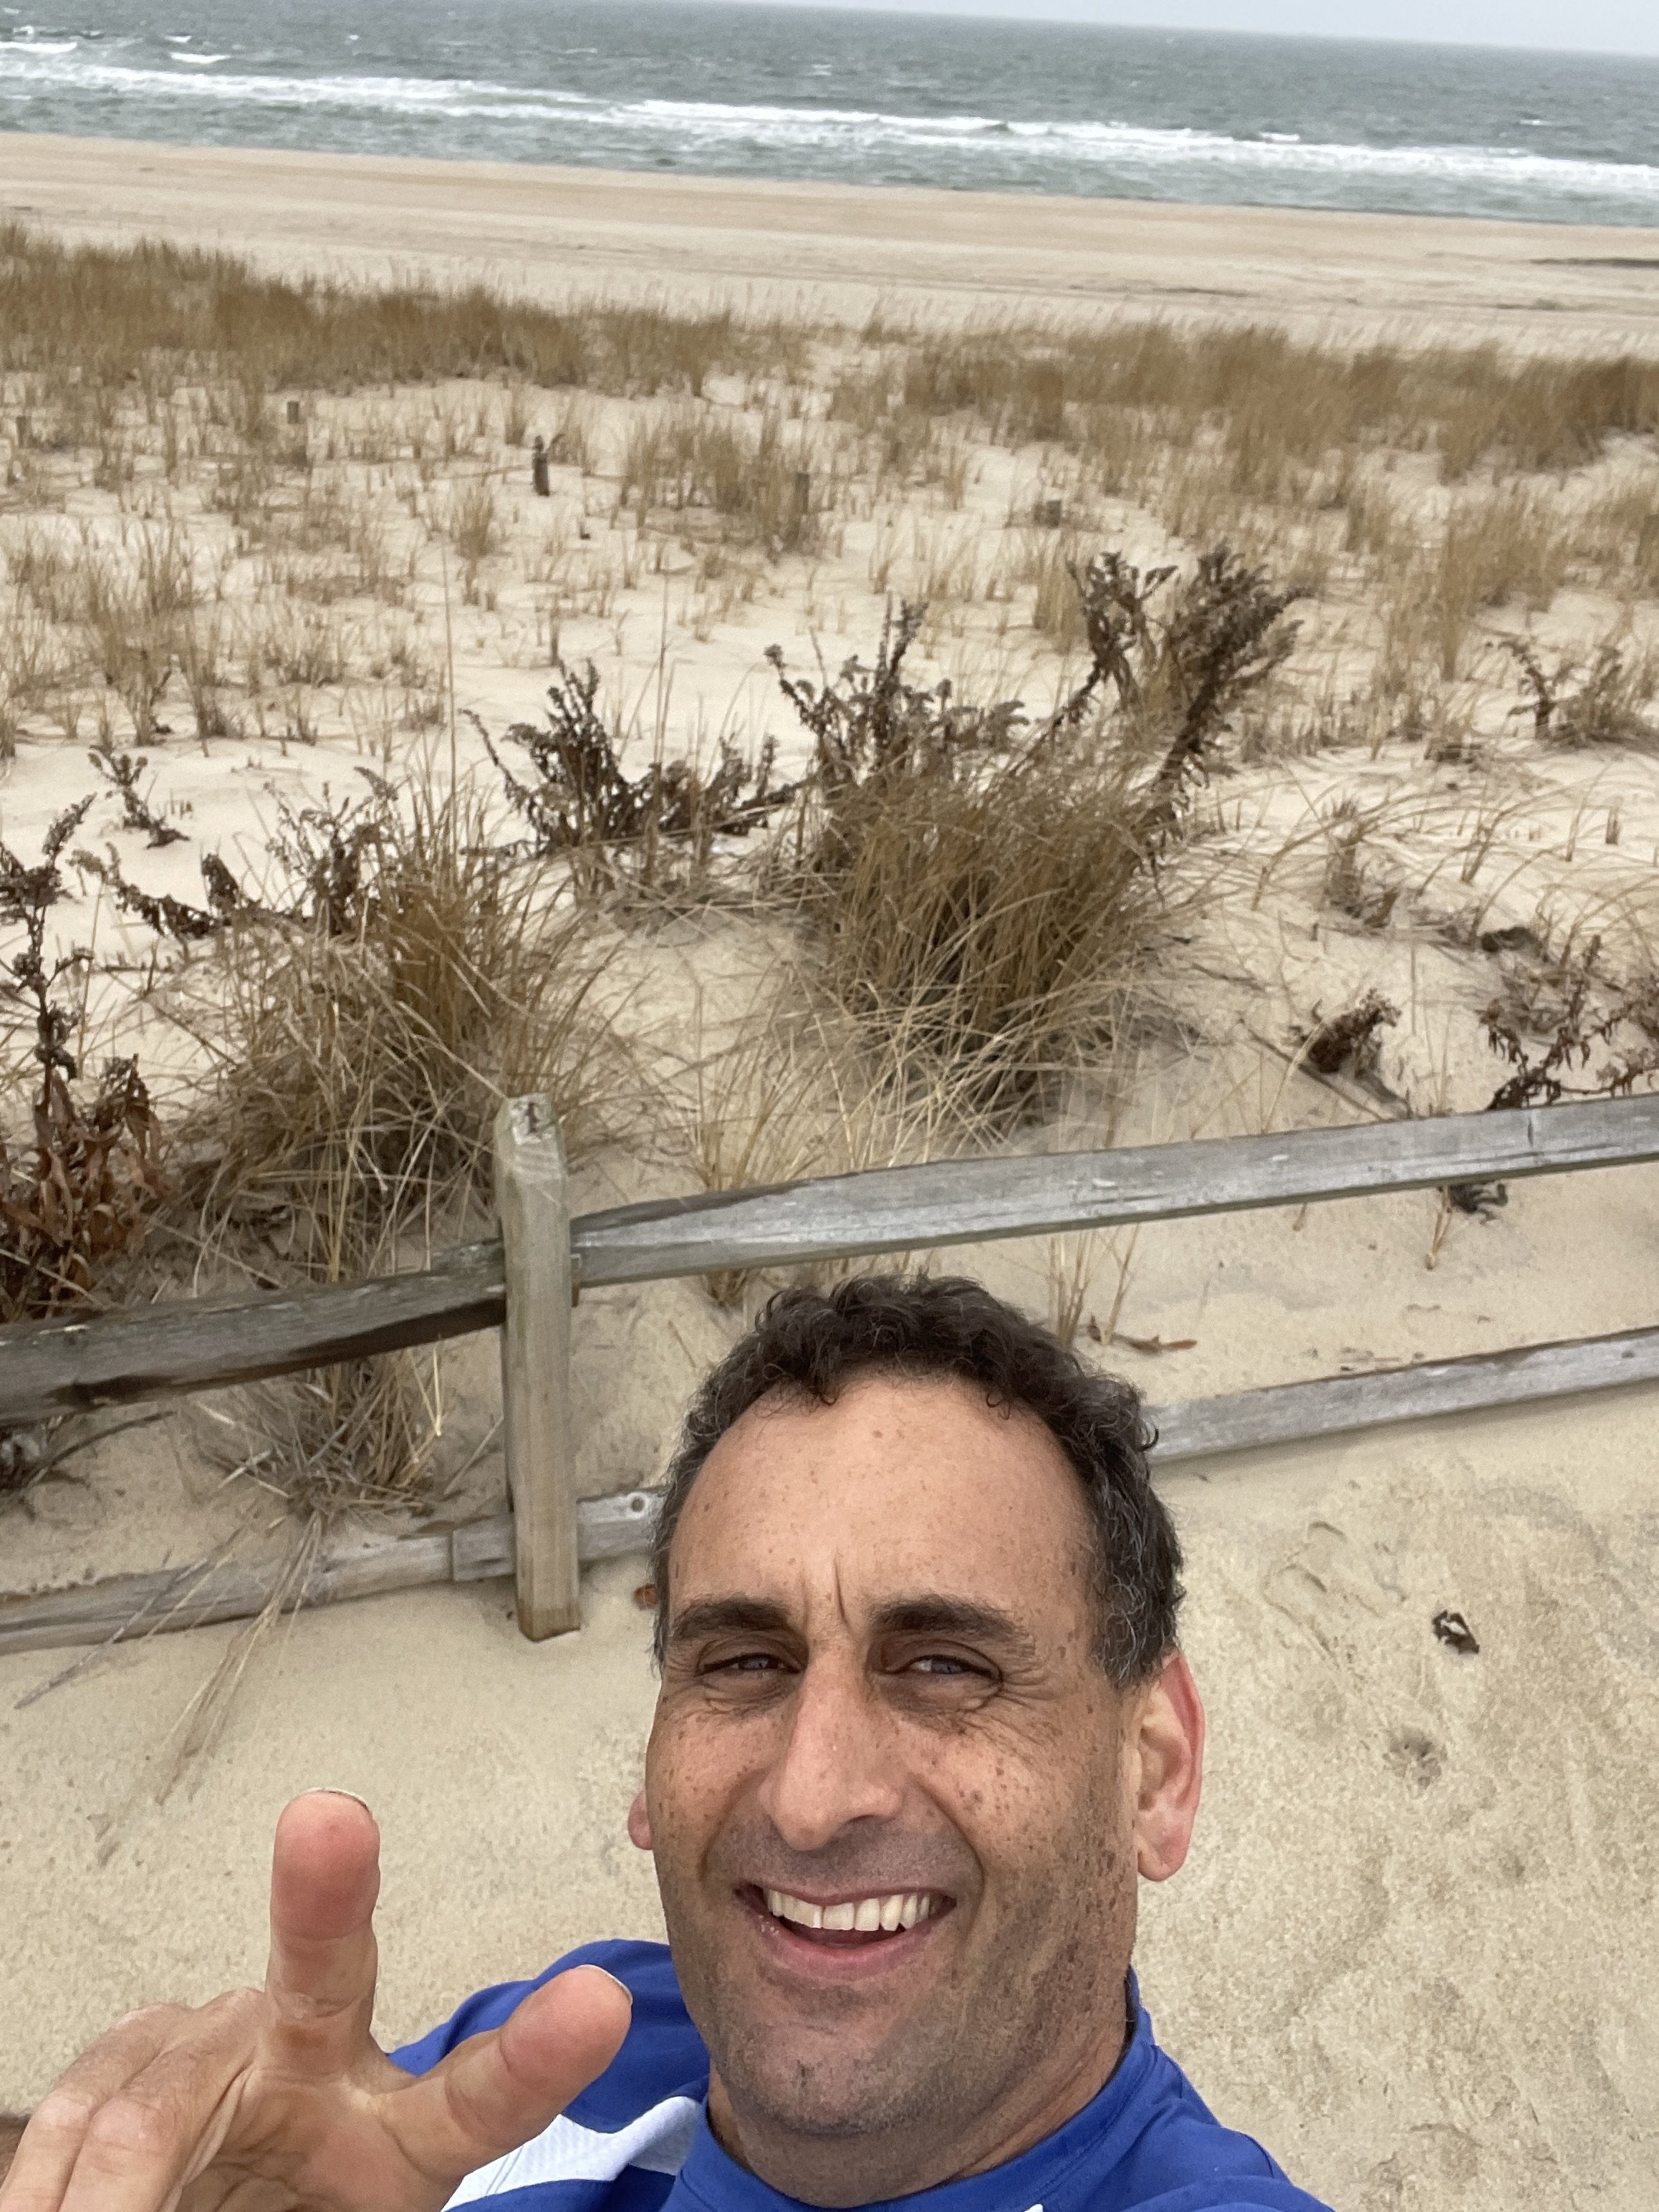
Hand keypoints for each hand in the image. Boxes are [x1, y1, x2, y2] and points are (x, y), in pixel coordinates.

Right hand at [0, 1791, 631, 2211]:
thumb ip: (304, 2210)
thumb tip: (155, 2204)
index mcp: (399, 2150)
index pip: (480, 2101)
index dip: (537, 2056)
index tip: (600, 2003)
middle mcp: (326, 2067)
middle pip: (329, 1966)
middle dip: (327, 1890)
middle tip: (328, 1821)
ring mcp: (237, 2043)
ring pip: (160, 2087)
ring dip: (116, 2174)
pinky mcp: (147, 2044)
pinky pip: (91, 2093)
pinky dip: (64, 2162)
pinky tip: (74, 2192)